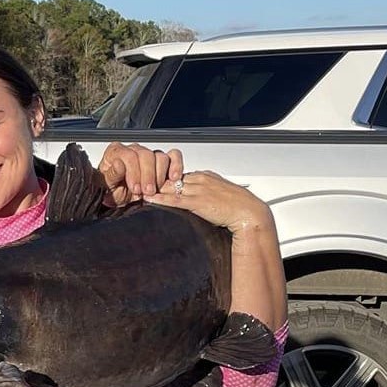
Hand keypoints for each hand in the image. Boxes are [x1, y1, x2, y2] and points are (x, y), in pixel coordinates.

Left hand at [98, 142, 182, 205]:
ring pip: (160, 157)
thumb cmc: (111, 192)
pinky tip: (173, 177)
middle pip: (146, 155)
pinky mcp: (161, 161)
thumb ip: (112, 176)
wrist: (118, 199)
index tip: (135, 188)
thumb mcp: (106, 188)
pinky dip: (176, 165)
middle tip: (147, 192)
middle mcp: (133, 150)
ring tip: (155, 190)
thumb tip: (119, 164)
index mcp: (116, 152)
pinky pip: (173, 156)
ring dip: (159, 175)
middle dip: (148, 176)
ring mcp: (148, 154)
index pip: (129, 155)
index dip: (134, 172)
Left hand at [144, 170, 273, 235]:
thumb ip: (206, 194)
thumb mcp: (220, 195)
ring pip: (170, 187)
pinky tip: (149, 198)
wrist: (250, 213)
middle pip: (170, 178)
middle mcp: (200, 180)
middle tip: (136, 183)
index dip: (163, 179)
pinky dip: (160, 199)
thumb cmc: (238, 207)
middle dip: (153, 181)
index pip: (178, 174)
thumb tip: (195, 199)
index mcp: (205, 176)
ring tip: (137, 190)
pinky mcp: (198, 202)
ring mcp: (198, 190)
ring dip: (153, 188)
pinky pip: (175, 199)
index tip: (150, 180)